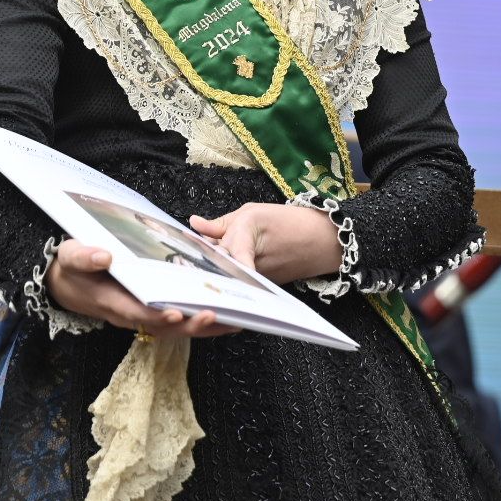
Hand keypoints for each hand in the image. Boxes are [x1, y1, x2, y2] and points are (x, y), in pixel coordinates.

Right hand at [46, 239, 235, 336]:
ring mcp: (140, 316)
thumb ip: (84, 257)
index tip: (176, 312)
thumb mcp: (70, 257)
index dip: (157, 314)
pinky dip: (199, 321)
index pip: (137, 312)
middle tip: (215, 315)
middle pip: (163, 327)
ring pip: (175, 328)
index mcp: (110, 302)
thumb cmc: (70, 268)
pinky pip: (177, 321)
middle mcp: (128, 315)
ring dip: (202, 327)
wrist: (65, 282)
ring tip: (232, 320)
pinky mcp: (150, 312)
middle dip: (189, 324)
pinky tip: (223, 314)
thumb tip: (104, 257)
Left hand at [189, 202, 339, 284]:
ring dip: (210, 271)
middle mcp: (250, 260)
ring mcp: (256, 277)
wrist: (322, 241)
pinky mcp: (261, 287)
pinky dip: (225, 276)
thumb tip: (194, 224)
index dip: (200, 255)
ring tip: (191, 268)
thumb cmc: (288, 222)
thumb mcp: (252, 212)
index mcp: (246, 232)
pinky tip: (213, 273)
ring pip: (225, 274)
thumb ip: (222, 222)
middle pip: (216, 264)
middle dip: (199, 265)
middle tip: (177, 265)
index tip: (182, 262)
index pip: (219, 249)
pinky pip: (237, 282)